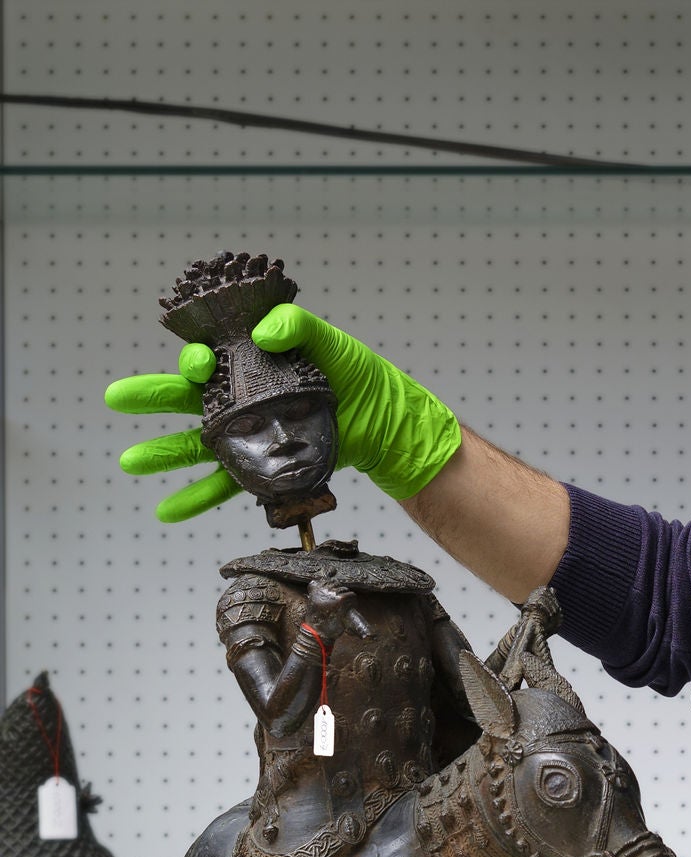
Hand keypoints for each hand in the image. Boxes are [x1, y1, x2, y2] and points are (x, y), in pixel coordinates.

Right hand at [106, 304, 462, 521]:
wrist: (386, 425)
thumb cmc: (360, 378)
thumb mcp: (334, 344)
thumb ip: (299, 327)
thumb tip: (264, 332)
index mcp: (252, 362)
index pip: (210, 357)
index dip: (195, 359)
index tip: (196, 364)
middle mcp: (244, 397)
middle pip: (189, 395)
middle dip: (152, 397)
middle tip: (117, 399)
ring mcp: (251, 433)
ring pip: (198, 443)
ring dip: (164, 453)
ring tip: (131, 462)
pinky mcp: (264, 465)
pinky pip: (226, 484)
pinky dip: (196, 497)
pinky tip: (167, 509)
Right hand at [301, 580, 356, 643]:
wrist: (319, 634)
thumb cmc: (318, 621)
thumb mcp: (314, 605)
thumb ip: (319, 594)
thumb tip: (329, 577)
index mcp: (314, 591)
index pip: (324, 578)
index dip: (330, 575)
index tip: (333, 573)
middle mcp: (322, 591)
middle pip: (336, 583)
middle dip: (340, 591)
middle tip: (339, 603)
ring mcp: (331, 595)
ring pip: (345, 590)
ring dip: (346, 597)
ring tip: (342, 607)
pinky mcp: (340, 600)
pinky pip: (351, 595)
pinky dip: (352, 601)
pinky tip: (348, 608)